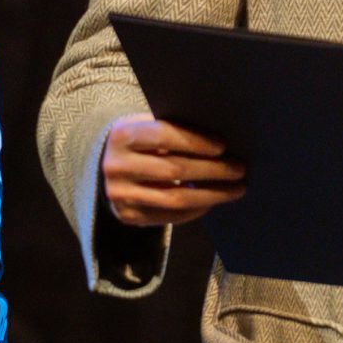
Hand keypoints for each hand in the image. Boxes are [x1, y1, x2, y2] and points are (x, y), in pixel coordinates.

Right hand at [101, 114, 245, 225]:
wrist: (103, 165)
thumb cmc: (139, 140)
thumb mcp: (147, 125)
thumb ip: (174, 129)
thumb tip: (221, 142)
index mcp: (122, 135)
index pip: (164, 137)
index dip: (195, 142)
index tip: (223, 147)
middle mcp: (117, 167)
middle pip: (174, 170)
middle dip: (212, 171)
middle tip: (239, 169)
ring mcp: (121, 195)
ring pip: (174, 199)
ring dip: (211, 195)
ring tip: (234, 189)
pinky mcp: (128, 216)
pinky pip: (168, 217)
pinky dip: (194, 210)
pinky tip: (212, 202)